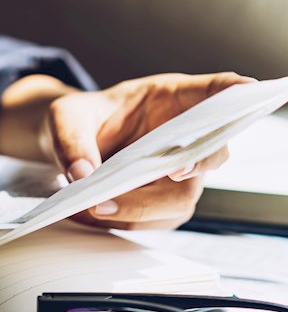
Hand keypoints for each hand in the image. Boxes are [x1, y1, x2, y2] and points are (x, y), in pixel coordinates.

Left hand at [0, 72, 253, 228]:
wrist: (68, 146)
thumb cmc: (77, 120)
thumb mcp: (65, 118)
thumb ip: (72, 140)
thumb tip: (83, 174)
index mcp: (173, 98)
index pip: (217, 91)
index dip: (236, 94)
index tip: (245, 93)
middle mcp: (184, 136)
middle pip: (208, 155)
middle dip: (186, 169)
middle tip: (162, 173)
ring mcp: (177, 172)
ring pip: (181, 198)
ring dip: (140, 208)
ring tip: (94, 205)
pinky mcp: (161, 201)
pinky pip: (155, 219)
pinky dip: (123, 221)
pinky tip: (91, 212)